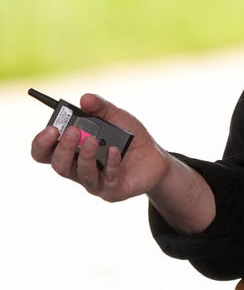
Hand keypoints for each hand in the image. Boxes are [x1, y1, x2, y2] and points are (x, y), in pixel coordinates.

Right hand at [30, 93, 169, 202]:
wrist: (155, 158)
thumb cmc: (129, 137)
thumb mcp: (117, 117)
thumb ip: (101, 108)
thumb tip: (85, 98)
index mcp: (71, 151)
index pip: (45, 152)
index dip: (42, 143)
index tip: (52, 128)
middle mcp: (78, 169)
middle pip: (58, 164)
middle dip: (63, 148)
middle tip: (73, 131)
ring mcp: (95, 182)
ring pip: (82, 174)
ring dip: (85, 156)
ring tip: (92, 140)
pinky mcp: (113, 190)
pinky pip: (108, 179)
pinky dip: (111, 164)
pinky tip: (115, 151)